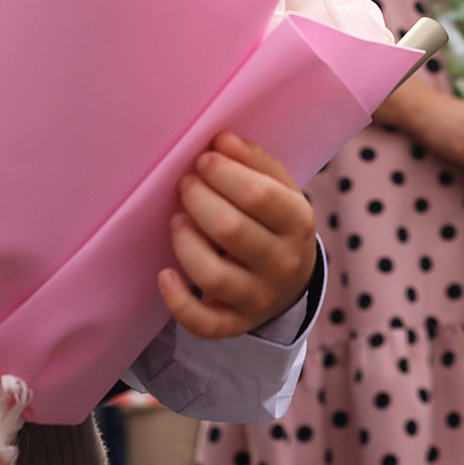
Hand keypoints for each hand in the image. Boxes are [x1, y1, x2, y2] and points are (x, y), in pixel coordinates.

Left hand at [159, 133, 319, 339]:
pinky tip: (165, 274)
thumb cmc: (275, 222)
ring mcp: (258, 298)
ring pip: (211, 274)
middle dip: (199, 199)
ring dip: (185, 241)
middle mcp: (283, 264)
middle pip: (230, 230)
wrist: (291, 282)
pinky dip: (178, 301)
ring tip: (177, 219)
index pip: (259, 196)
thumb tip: (222, 140)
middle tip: (186, 183)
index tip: (204, 159)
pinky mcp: (234, 324)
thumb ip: (253, 161)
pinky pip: (202, 323)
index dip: (224, 173)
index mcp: (299, 223)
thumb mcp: (279, 188)